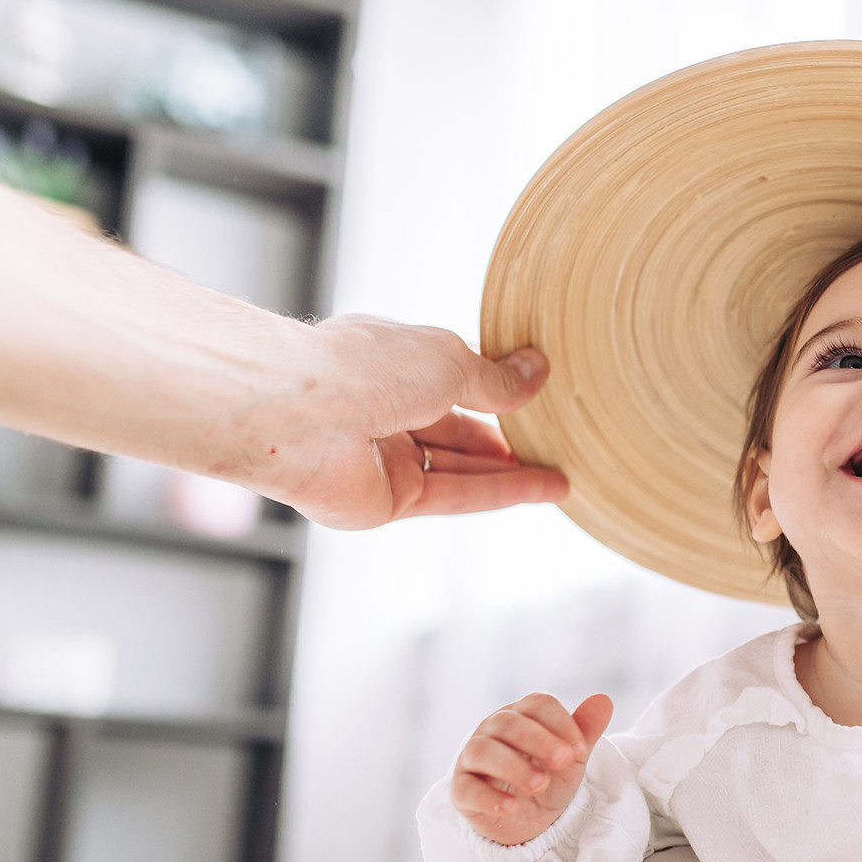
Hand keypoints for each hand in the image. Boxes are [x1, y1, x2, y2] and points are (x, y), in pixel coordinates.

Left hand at [268, 316, 569, 528]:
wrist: (301, 412)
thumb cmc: (364, 367)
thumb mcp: (451, 361)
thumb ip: (496, 379)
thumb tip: (537, 370)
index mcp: (386, 361)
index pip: (447, 380)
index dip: (492, 392)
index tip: (535, 401)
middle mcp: (379, 409)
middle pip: (454, 431)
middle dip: (503, 441)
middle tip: (554, 448)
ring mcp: (380, 458)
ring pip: (457, 468)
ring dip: (510, 473)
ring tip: (560, 477)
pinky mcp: (384, 500)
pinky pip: (452, 495)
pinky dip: (499, 492)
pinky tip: (542, 489)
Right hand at [451, 692, 612, 845]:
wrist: (530, 820)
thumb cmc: (548, 777)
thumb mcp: (572, 758)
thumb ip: (585, 731)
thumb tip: (604, 700)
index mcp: (522, 715)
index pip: (537, 705)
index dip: (561, 723)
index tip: (581, 750)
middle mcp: (492, 730)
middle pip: (508, 723)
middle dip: (538, 740)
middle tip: (563, 761)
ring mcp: (472, 759)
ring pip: (482, 750)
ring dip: (513, 766)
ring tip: (539, 784)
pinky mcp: (461, 790)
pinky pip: (467, 788)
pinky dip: (489, 797)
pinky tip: (512, 806)